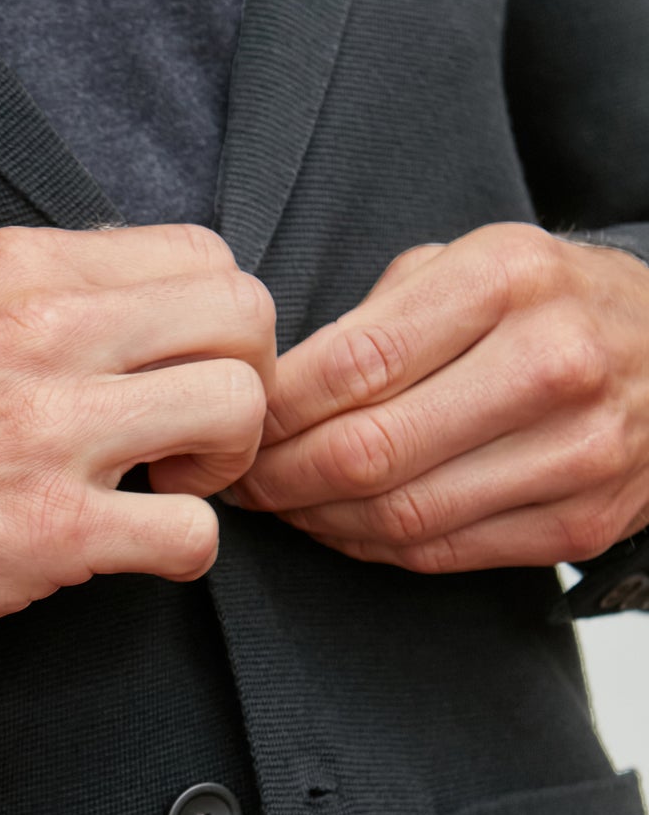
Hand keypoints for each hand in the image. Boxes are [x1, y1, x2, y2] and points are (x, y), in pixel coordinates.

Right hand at [0, 222, 274, 651]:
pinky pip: (194, 532)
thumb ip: (50, 298)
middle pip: (244, 315)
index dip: (219, 323)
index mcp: (25, 269)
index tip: (179, 375)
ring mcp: (49, 430)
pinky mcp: (49, 529)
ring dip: (227, 464)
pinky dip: (187, 551)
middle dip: (246, 383)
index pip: (203, 254)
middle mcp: (45, 331)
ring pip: (237, 409)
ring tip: (168, 488)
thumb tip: (149, 311)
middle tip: (194, 436)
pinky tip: (138, 550)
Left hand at [227, 223, 648, 573]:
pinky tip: (338, 524)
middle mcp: (551, 365)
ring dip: (315, 520)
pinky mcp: (581, 524)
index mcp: (509, 279)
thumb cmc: (552, 302)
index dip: (271, 409)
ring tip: (278, 503)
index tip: (233, 422)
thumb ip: (378, 315)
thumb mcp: (474, 261)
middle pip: (367, 451)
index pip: (353, 364)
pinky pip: (441, 553)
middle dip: (277, 476)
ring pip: (400, 515)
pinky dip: (369, 547)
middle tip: (236, 477)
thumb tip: (272, 384)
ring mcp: (576, 453)